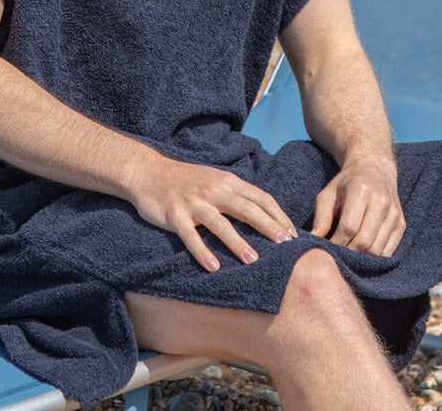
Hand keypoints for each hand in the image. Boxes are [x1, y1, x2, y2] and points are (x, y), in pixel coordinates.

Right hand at [130, 157, 296, 271]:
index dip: (278, 215)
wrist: (148, 172)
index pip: (260, 197)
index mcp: (227, 180)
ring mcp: (194, 202)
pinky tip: (213, 268)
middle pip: (247, 209)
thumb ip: (235, 193)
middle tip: (285, 247)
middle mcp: (213, 189)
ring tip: (253, 261)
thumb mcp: (214, 178)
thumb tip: (263, 213)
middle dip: (268, 228)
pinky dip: (202, 252)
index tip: (292, 234)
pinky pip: (191, 236)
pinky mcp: (174, 215)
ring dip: (238, 243)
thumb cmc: (186, 179)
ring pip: (220, 224)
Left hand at [310, 155, 404, 256]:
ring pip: (377, 250)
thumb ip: (321, 217)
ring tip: (348, 255)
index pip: (349, 227)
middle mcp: (381, 202)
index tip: (327, 249)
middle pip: (364, 242)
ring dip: (361, 258)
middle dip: (348, 253)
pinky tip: (362, 253)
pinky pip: (388, 252)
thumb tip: (314, 240)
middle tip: (337, 255)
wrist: (375, 169)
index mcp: (361, 190)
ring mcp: (394, 214)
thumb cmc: (346, 184)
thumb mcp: (328, 193)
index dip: (336, 243)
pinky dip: (374, 258)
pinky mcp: (401, 224)